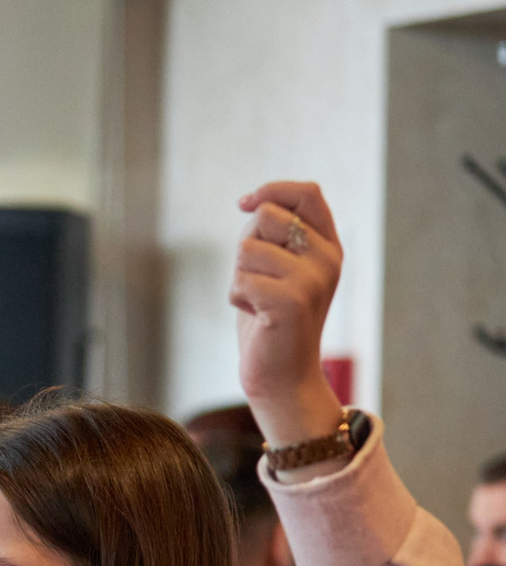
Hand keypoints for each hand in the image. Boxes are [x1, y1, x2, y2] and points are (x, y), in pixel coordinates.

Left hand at [229, 181, 346, 458]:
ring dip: (239, 275)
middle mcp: (328, 257)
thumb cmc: (269, 320)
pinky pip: (241, 279)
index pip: (306, 193)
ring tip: (258, 301)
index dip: (271, 190)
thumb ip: (270, 234)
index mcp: (328, 245)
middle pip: (269, 216)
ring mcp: (314, 278)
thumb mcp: (274, 268)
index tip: (244, 204)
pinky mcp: (292, 301)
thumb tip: (251, 203)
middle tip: (258, 280)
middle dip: (247, 245)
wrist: (282, 375)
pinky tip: (255, 316)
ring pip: (248, 248)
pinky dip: (236, 297)